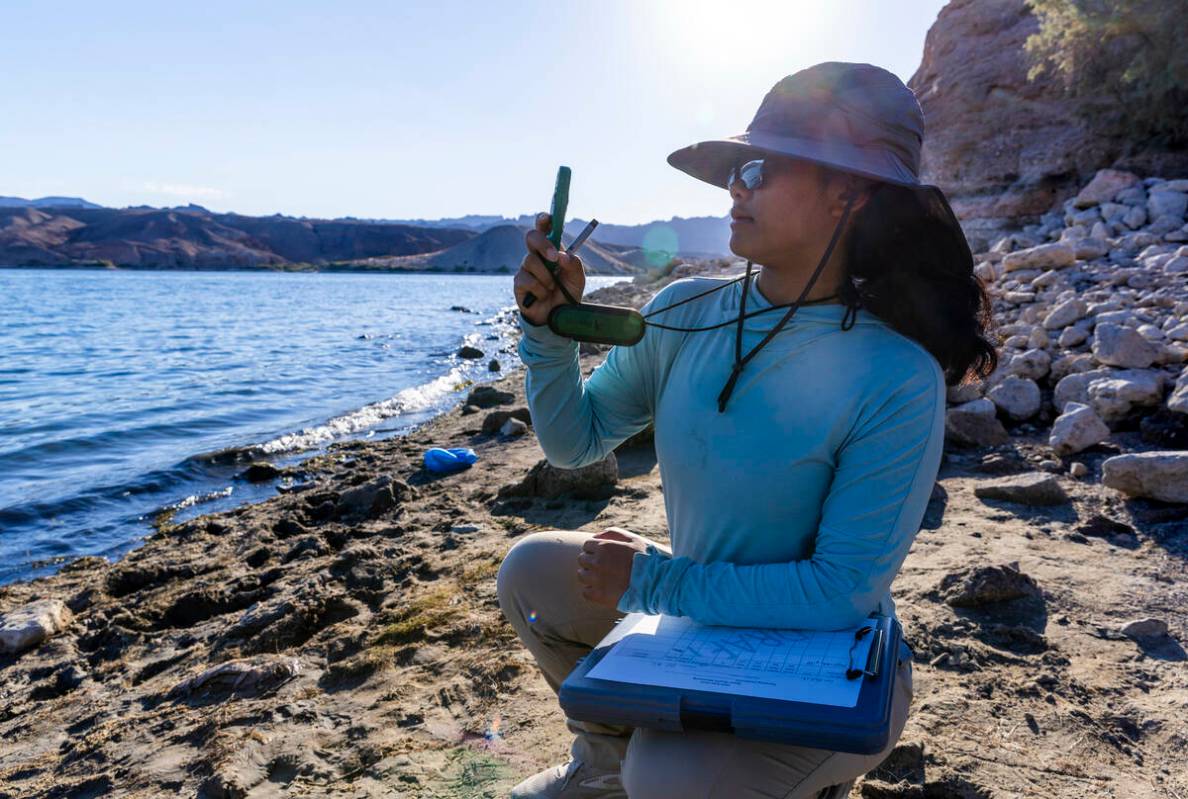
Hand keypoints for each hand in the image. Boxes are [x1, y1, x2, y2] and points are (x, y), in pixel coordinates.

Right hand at [515, 211, 585, 325]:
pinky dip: (539, 289)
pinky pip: (527, 279)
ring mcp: (526, 269)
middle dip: (543, 244)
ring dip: (546, 276)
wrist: (557, 317)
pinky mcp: (519, 283)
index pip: (545, 228)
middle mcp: (537, 255)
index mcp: (552, 250)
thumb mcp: (578, 279)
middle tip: (554, 258)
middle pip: (531, 236)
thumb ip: (574, 265)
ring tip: (553, 288)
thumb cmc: (567, 294)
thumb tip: (562, 256)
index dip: (544, 219)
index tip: (549, 217)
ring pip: (530, 260)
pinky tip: (543, 296)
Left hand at [576, 527, 648, 608]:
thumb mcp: (633, 540)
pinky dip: (592, 591)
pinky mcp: (598, 595)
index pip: (587, 545)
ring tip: (603, 579)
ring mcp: (596, 579)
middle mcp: (597, 562)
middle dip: (591, 562)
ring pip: (581, 575)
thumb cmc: (646, 560)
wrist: (655, 583)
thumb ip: (614, 533)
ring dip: (589, 576)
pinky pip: (585, 592)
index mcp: (604, 547)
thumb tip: (596, 536)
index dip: (595, 550)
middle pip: (582, 559)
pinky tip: (603, 590)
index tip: (603, 556)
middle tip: (603, 568)